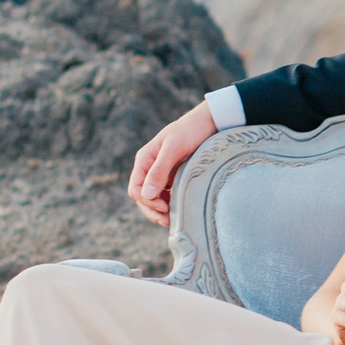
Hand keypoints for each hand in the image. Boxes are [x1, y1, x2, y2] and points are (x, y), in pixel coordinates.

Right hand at [127, 102, 218, 225]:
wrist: (209, 123)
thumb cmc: (190, 131)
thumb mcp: (174, 149)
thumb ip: (159, 171)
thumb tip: (145, 195)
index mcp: (145, 160)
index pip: (135, 189)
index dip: (146, 201)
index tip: (164, 206)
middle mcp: (150, 168)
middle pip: (142, 198)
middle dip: (153, 210)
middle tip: (169, 220)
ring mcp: (162, 174)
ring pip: (154, 200)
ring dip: (161, 211)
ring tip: (174, 219)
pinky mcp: (174, 178)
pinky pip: (167, 196)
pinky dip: (171, 205)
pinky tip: (180, 210)